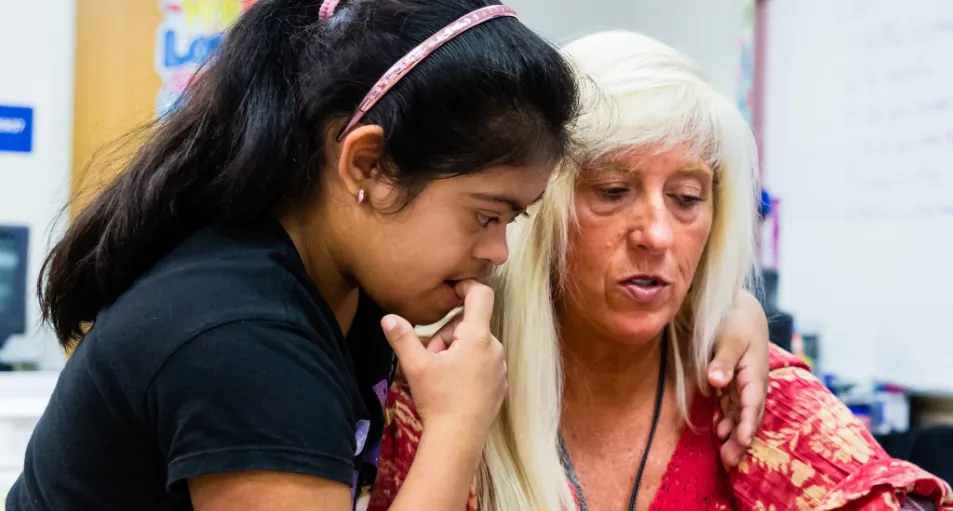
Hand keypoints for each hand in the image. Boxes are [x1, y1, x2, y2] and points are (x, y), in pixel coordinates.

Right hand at [381, 280, 506, 439]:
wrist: (458, 440)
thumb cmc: (439, 400)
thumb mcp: (416, 366)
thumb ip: (402, 338)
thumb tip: (388, 318)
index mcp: (478, 337)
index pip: (480, 295)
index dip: (466, 287)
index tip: (450, 292)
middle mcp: (494, 348)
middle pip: (469, 326)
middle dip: (447, 336)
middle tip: (430, 359)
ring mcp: (500, 368)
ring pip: (474, 346)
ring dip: (455, 353)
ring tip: (440, 376)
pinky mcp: (500, 385)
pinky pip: (482, 364)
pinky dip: (467, 368)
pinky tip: (453, 387)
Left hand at [708, 289, 768, 466]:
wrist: (740, 309)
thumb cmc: (736, 321)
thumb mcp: (730, 337)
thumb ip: (723, 360)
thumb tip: (716, 382)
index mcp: (755, 373)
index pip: (752, 403)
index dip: (747, 423)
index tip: (741, 440)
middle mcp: (751, 383)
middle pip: (748, 415)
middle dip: (741, 439)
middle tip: (730, 461)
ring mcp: (742, 384)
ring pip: (739, 414)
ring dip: (734, 435)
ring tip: (725, 457)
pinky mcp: (732, 382)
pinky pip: (730, 406)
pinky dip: (726, 420)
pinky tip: (719, 433)